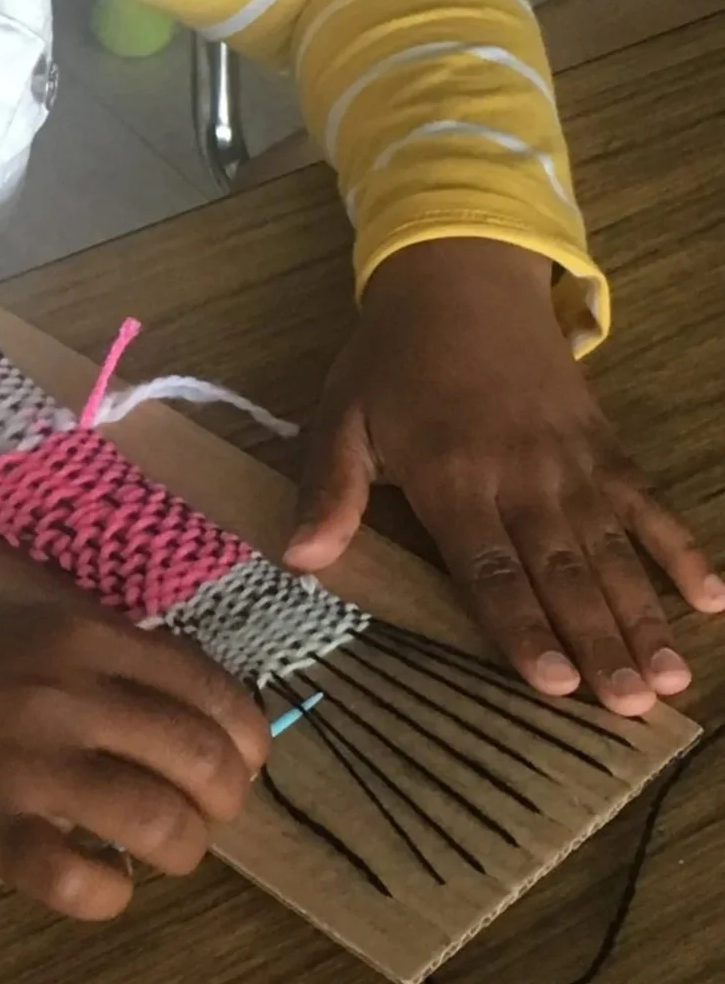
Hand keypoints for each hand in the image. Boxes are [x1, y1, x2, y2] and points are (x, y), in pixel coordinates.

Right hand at [0, 600, 269, 920]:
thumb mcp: (19, 621)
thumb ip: (97, 649)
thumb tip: (181, 690)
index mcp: (81, 636)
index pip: (208, 688)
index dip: (245, 736)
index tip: (242, 764)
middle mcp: (68, 693)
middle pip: (200, 758)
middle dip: (224, 800)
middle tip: (204, 816)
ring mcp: (27, 763)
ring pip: (158, 822)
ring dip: (180, 850)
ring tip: (160, 855)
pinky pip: (79, 880)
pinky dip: (109, 893)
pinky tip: (101, 883)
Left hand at [285, 238, 724, 715]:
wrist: (460, 276)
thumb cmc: (392, 361)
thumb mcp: (340, 416)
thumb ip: (329, 489)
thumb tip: (300, 559)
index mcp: (451, 476)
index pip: (488, 568)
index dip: (523, 628)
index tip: (556, 684)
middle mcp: (520, 475)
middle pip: (561, 570)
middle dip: (598, 640)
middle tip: (631, 707)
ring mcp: (570, 459)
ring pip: (611, 547)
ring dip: (642, 612)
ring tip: (669, 678)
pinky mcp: (603, 442)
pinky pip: (647, 499)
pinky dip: (681, 546)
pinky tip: (712, 595)